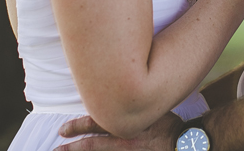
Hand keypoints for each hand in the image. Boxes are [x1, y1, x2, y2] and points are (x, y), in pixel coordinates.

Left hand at [55, 112, 182, 150]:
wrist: (186, 144)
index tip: (62, 130)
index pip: (97, 124)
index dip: (77, 126)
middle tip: (57, 148)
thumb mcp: (150, 109)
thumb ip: (131, 106)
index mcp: (127, 125)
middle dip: (73, 148)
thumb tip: (109, 97)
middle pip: (94, 145)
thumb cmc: (168, 124)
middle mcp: (126, 141)